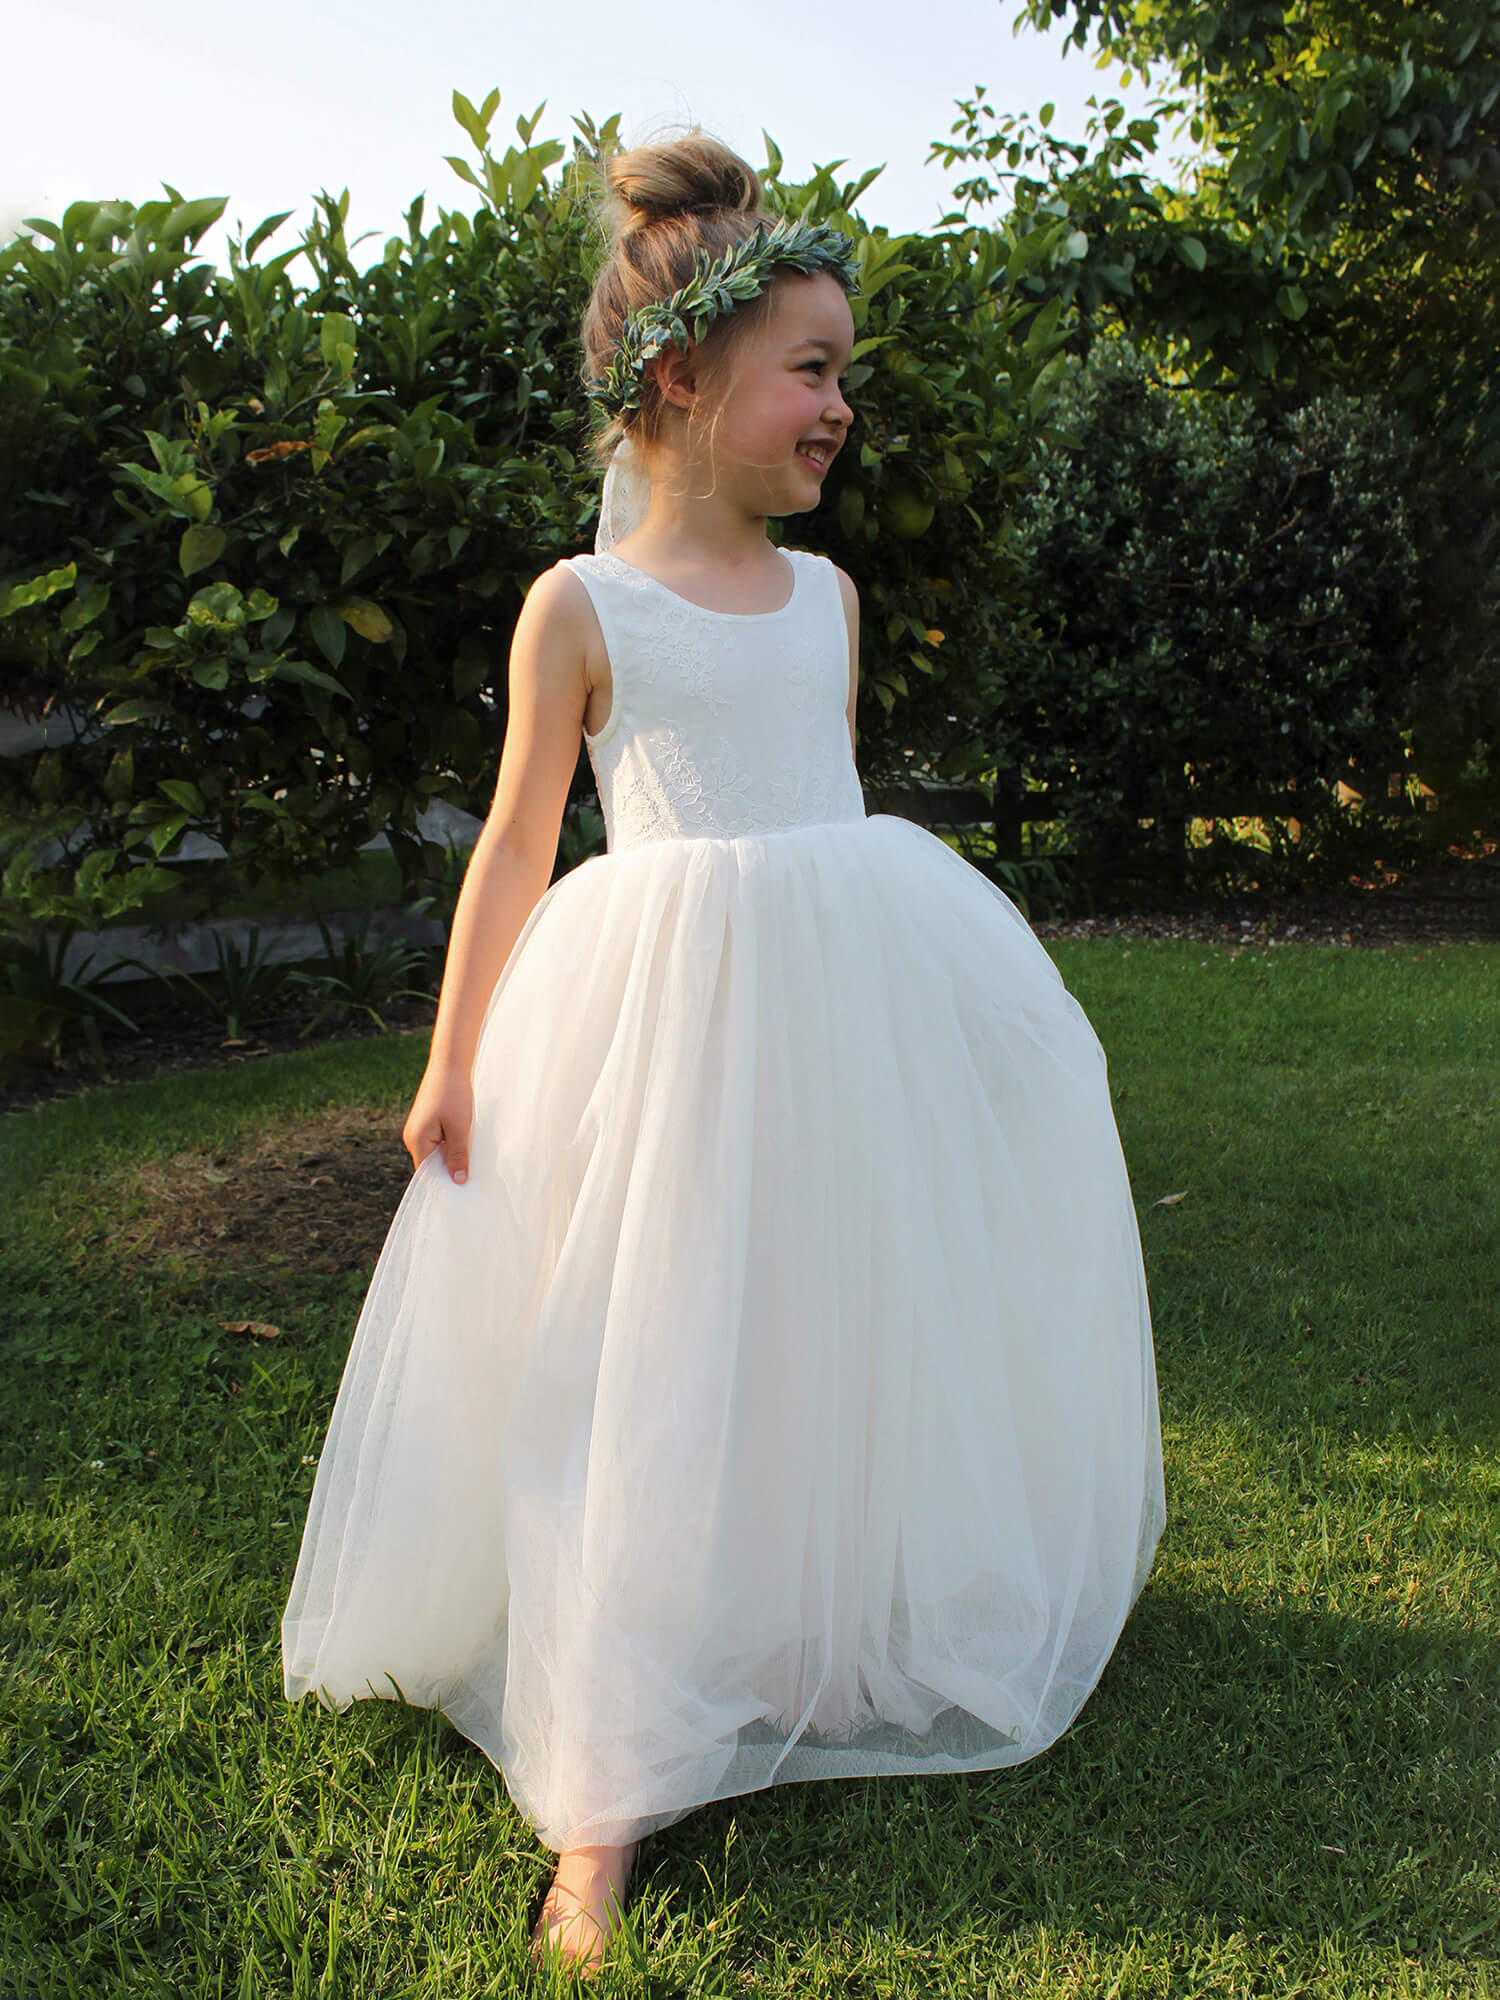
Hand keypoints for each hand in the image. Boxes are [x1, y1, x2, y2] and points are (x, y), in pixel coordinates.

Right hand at [402, 1064, 473, 1182]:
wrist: (449, 1064)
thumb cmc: (454, 1095)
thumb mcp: (460, 1129)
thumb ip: (458, 1156)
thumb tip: (457, 1181)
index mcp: (416, 1140)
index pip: (427, 1174)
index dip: (443, 1184)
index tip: (461, 1192)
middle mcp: (412, 1136)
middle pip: (430, 1164)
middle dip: (449, 1170)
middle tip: (471, 1179)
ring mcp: (418, 1128)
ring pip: (435, 1152)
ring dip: (451, 1156)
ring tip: (471, 1160)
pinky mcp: (426, 1121)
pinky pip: (437, 1141)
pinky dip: (450, 1144)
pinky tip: (465, 1143)